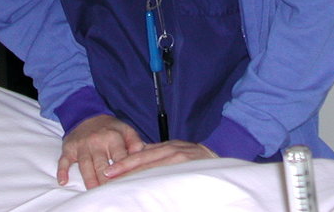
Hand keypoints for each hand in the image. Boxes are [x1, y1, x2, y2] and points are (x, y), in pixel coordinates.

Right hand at [57, 114, 144, 188]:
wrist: (86, 115)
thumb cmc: (109, 127)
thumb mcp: (125, 129)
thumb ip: (135, 141)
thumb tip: (142, 153)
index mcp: (113, 137)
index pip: (119, 158)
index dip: (122, 170)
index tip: (125, 182)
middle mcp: (97, 141)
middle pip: (101, 164)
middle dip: (106, 178)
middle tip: (110, 191)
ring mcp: (82, 146)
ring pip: (85, 165)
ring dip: (89, 178)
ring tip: (93, 191)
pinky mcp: (69, 148)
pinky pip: (64, 160)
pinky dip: (62, 171)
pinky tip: (63, 181)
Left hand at [102, 140, 218, 179]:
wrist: (225, 169)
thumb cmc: (200, 164)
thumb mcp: (178, 156)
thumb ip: (160, 157)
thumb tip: (139, 158)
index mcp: (170, 146)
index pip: (143, 154)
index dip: (125, 162)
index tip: (109, 171)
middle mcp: (176, 149)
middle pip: (145, 158)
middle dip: (125, 167)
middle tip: (108, 176)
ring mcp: (184, 158)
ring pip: (155, 166)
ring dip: (136, 174)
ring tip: (120, 182)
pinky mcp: (190, 168)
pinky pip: (169, 173)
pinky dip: (155, 179)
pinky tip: (145, 187)